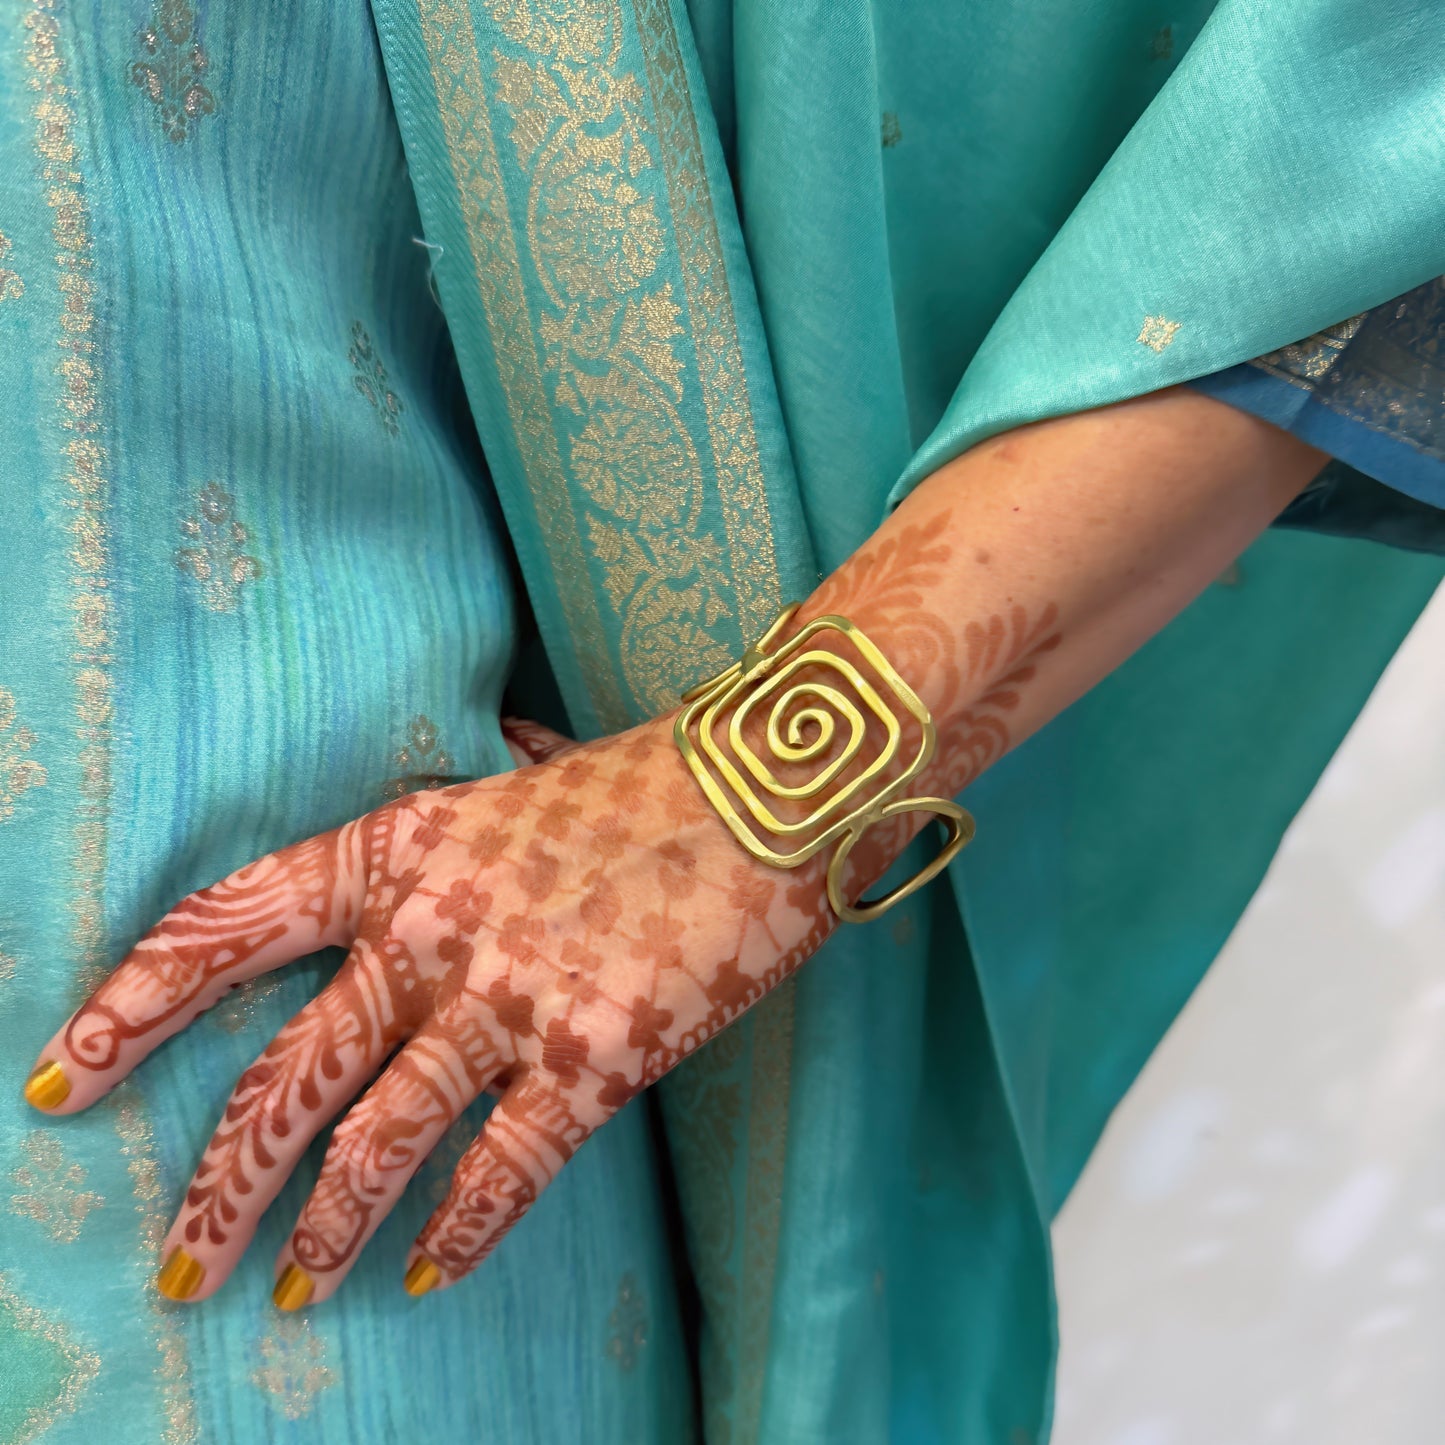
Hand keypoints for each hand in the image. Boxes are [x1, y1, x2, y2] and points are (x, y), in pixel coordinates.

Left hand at [23, 715, 835, 1303]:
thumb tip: (476, 756)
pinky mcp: (595, 1058)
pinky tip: (428, 1271)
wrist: (770, 787)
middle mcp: (430, 928)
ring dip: (322, 1235)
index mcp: (398, 848)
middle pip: (287, 1076)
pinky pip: (504, 1170)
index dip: (132, 1005)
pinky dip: (460, 1232)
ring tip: (293, 1299)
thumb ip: (463, 807)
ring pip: (376, 1144)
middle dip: (219, 1188)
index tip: (65, 1080)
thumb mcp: (521, 778)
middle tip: (179, 1268)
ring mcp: (508, 996)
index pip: (229, 925)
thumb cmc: (649, 779)